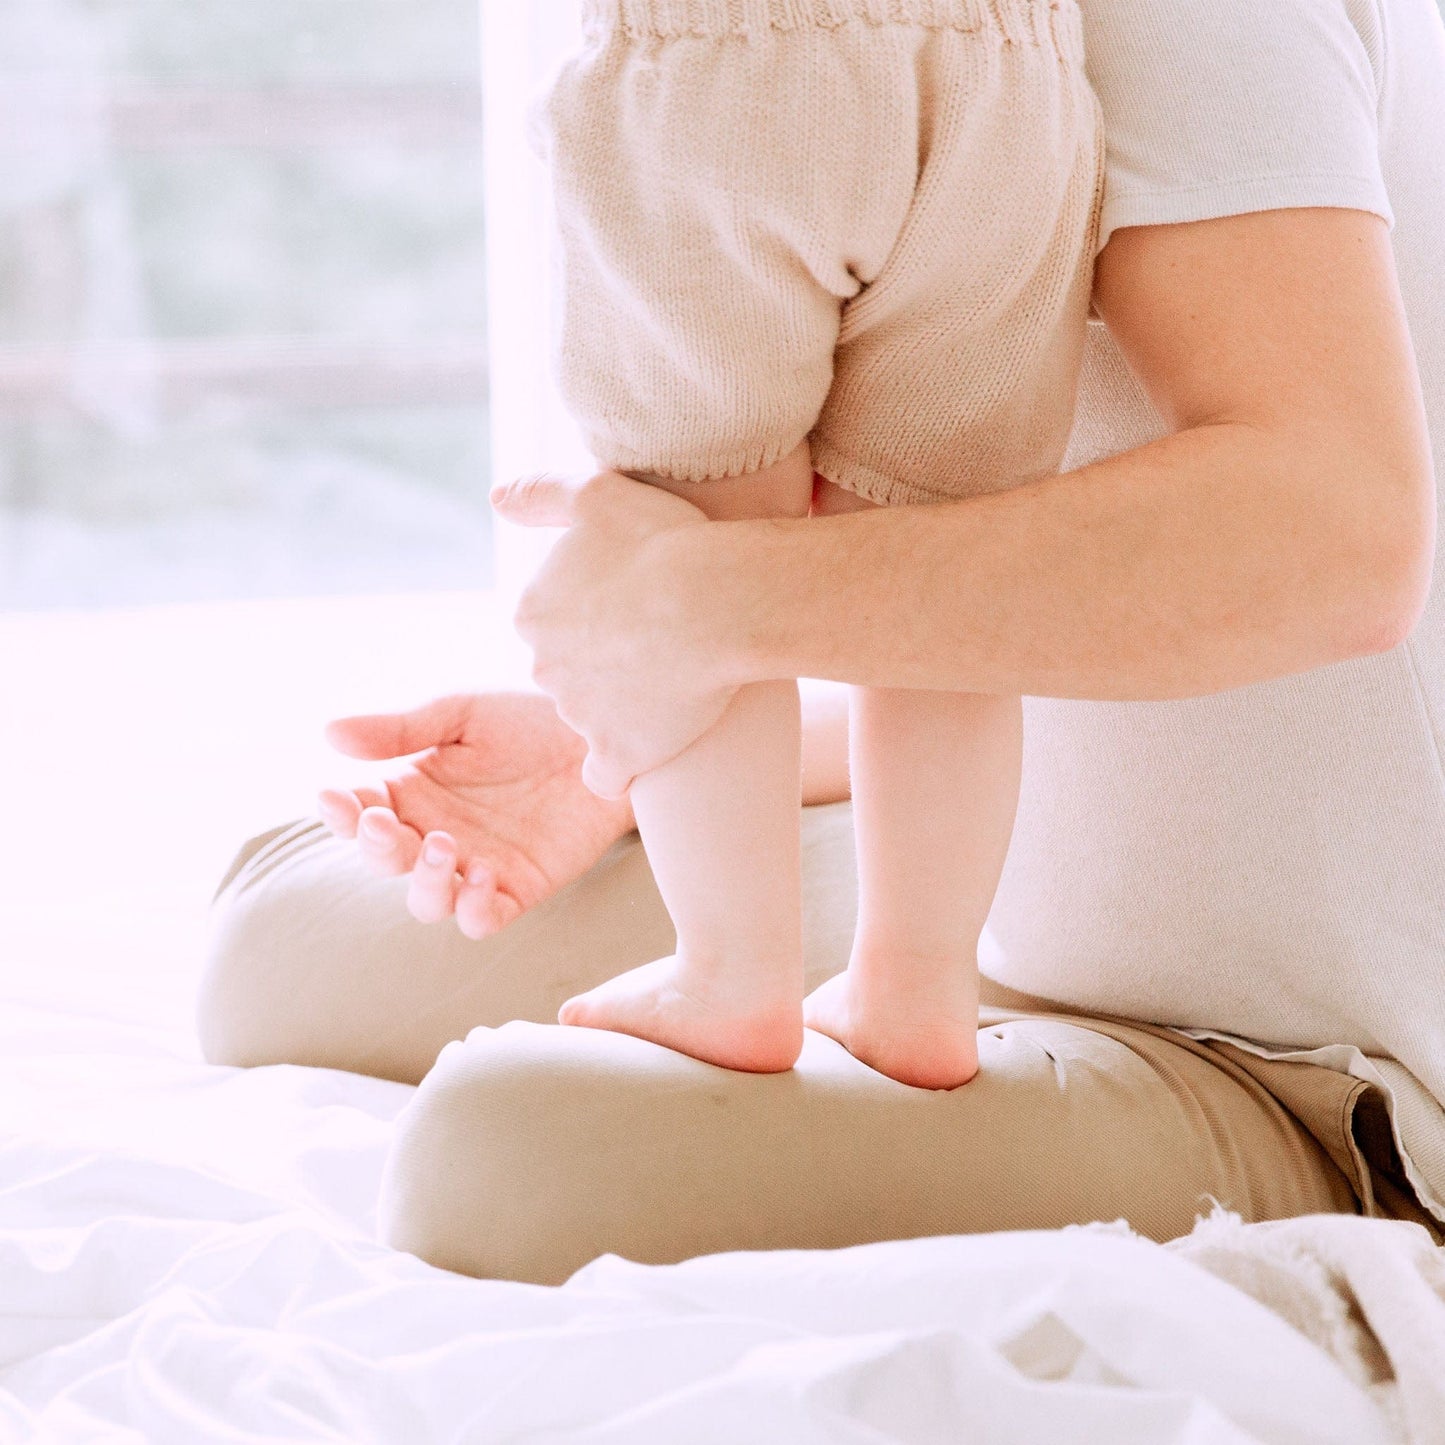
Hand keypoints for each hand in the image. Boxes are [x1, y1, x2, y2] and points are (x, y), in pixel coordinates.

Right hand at [317, 691, 634, 938]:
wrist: (605, 736)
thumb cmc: (533, 718)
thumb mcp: (463, 713)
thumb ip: (402, 729)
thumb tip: (328, 734)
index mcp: (412, 792)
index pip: (359, 813)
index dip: (341, 812)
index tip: (331, 797)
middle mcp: (436, 833)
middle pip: (387, 862)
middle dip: (377, 849)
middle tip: (384, 824)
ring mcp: (475, 866)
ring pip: (428, 903)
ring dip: (424, 883)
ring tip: (442, 846)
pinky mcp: (519, 889)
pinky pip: (482, 920)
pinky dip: (474, 908)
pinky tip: (484, 873)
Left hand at [489, 468, 740, 798]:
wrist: (717, 600)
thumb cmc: (663, 542)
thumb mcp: (597, 494)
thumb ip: (542, 494)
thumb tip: (496, 499)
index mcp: (533, 611)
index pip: (554, 624)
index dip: (596, 616)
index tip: (636, 605)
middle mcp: (544, 666)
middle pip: (570, 672)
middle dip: (605, 663)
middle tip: (661, 642)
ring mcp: (578, 714)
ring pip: (593, 717)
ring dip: (624, 707)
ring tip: (676, 680)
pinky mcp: (618, 750)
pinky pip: (606, 775)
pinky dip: (622, 768)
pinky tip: (646, 753)